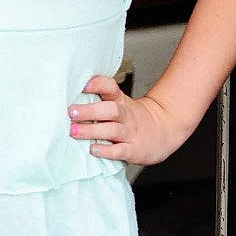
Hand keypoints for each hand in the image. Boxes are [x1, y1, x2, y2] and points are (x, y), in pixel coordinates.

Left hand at [68, 74, 189, 167]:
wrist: (164, 130)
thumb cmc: (134, 118)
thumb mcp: (121, 103)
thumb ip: (100, 100)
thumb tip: (71, 98)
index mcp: (121, 101)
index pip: (111, 88)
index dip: (98, 85)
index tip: (84, 85)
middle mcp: (126, 116)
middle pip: (110, 109)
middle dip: (90, 111)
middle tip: (72, 112)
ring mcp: (130, 133)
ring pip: (112, 130)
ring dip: (92, 130)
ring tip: (75, 131)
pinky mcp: (133, 150)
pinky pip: (120, 150)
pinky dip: (106, 151)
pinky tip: (93, 149)